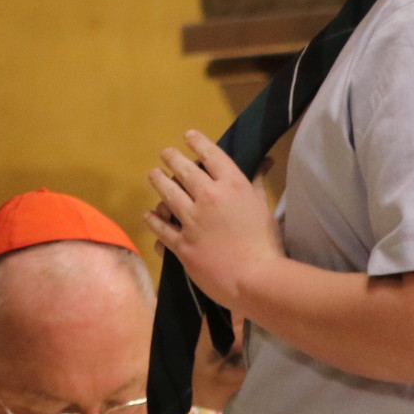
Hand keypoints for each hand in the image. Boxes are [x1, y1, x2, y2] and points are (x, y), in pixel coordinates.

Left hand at [146, 131, 283, 311]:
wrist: (255, 278)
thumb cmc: (265, 242)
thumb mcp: (263, 207)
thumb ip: (257, 182)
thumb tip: (265, 159)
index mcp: (232, 185)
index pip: (211, 155)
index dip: (197, 142)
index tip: (188, 136)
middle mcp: (208, 197)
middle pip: (184, 170)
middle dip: (172, 158)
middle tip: (165, 153)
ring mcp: (192, 220)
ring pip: (167, 193)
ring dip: (159, 181)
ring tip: (153, 175)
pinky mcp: (181, 244)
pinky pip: (161, 228)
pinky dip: (153, 220)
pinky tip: (149, 215)